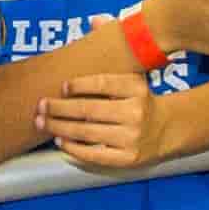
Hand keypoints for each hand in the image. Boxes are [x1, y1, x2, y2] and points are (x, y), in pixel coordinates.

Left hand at [37, 70, 156, 171]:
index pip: (104, 83)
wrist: (168, 130)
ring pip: (87, 132)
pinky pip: (94, 154)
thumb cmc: (141, 102)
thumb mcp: (133, 82)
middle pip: (90, 109)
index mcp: (137, 90)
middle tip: (40, 105)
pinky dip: (73, 148)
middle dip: (60, 108)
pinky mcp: (127, 158)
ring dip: (60, 127)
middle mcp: (136, 113)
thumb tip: (81, 51)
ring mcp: (132, 138)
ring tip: (42, 122)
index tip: (62, 86)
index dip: (80, 85)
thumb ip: (109, 74)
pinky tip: (60, 140)